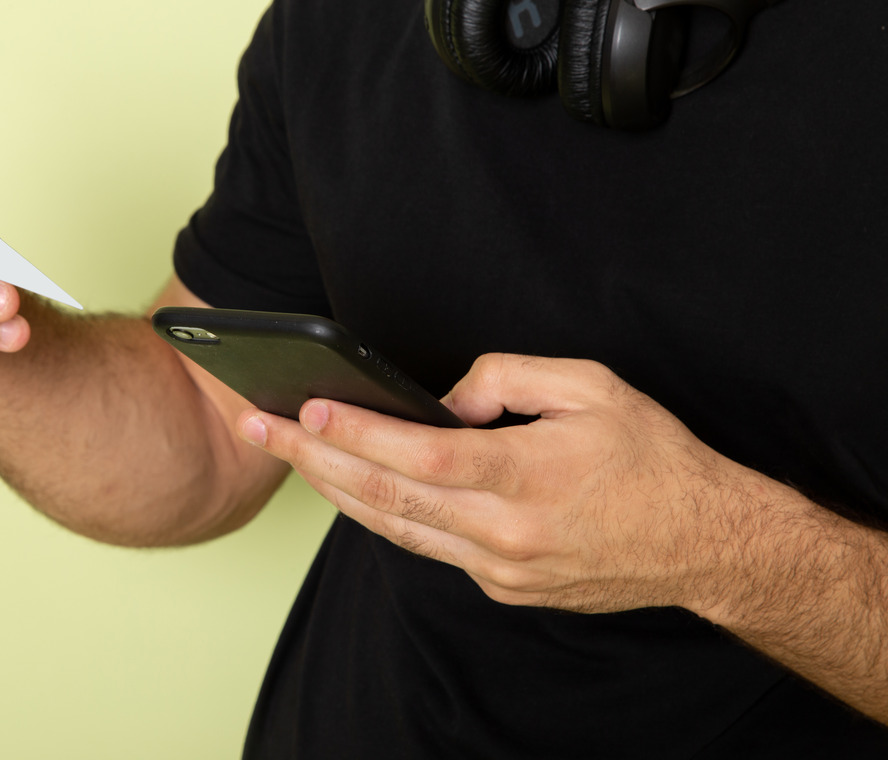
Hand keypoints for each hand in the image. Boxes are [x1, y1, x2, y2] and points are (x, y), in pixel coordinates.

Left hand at [238, 353, 763, 613]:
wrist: (704, 544)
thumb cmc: (654, 460)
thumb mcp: (594, 387)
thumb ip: (510, 378)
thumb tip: (445, 397)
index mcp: (526, 478)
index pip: (417, 456)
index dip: (355, 432)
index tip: (304, 408)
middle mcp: (504, 533)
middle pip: (386, 497)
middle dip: (314, 459)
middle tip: (261, 427)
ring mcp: (499, 569)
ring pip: (395, 529)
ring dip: (335, 491)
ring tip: (290, 455)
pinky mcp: (502, 587)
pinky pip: (428, 547)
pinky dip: (384, 515)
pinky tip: (355, 489)